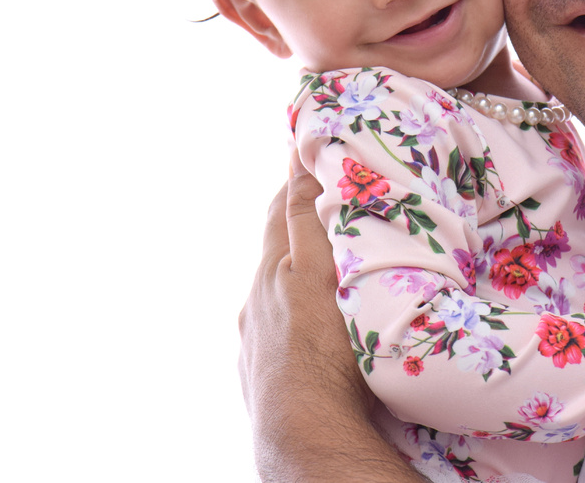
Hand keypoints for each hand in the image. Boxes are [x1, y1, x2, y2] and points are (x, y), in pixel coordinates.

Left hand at [238, 156, 377, 478]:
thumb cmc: (329, 351)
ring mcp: (255, 339)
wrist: (306, 430)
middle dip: (289, 220)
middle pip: (272, 247)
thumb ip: (311, 220)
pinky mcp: (259, 373)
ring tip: (312, 263)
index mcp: (275, 271)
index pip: (284, 211)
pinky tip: (300, 324)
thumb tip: (300, 165)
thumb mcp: (325, 273)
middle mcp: (256, 300)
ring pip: (271, 290)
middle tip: (309, 195)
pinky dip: (285, 314)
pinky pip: (271, 330)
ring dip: (289, 271)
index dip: (296, 182)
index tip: (306, 155)